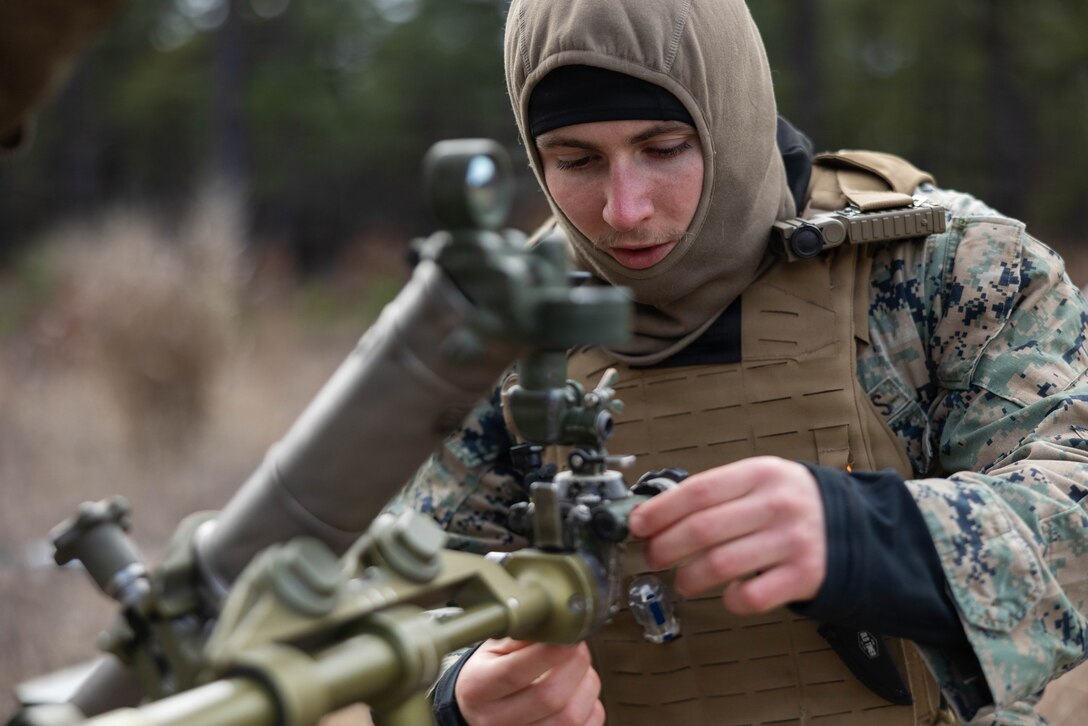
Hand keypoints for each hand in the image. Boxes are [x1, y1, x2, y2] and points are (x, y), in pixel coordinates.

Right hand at [455, 638, 603, 725]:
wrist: (480, 710)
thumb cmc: (489, 674)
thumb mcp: (492, 648)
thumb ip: (521, 634)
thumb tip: (555, 622)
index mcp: (478, 688)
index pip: (515, 673)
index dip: (549, 652)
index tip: (567, 635)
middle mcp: (495, 720)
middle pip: (549, 697)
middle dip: (575, 663)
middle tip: (577, 645)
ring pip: (571, 717)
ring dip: (586, 684)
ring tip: (579, 666)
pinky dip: (591, 705)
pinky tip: (580, 691)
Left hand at [628, 456, 825, 613]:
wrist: (858, 527)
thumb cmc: (791, 504)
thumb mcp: (760, 480)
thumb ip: (716, 493)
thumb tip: (653, 513)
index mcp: (760, 473)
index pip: (698, 491)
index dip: (660, 511)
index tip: (637, 526)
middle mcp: (776, 504)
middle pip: (702, 529)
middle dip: (665, 548)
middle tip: (653, 558)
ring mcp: (792, 541)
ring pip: (720, 565)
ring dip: (688, 578)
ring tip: (683, 581)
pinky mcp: (804, 576)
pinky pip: (750, 596)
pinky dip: (729, 599)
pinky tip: (727, 593)